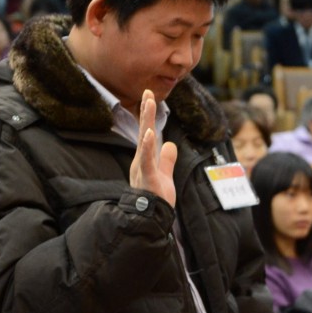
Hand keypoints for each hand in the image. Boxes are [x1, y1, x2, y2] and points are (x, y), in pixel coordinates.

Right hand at [128, 90, 178, 207]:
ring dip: (146, 121)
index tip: (150, 97)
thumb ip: (167, 160)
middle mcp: (141, 161)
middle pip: (144, 132)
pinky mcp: (147, 178)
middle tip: (147, 92)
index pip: (147, 133)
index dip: (148, 116)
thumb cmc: (156, 200)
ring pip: (144, 141)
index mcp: (145, 159)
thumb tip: (170, 144)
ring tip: (149, 103)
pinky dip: (147, 146)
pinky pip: (147, 160)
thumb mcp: (164, 175)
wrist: (150, 220)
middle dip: (146, 112)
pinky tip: (149, 133)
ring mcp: (142, 168)